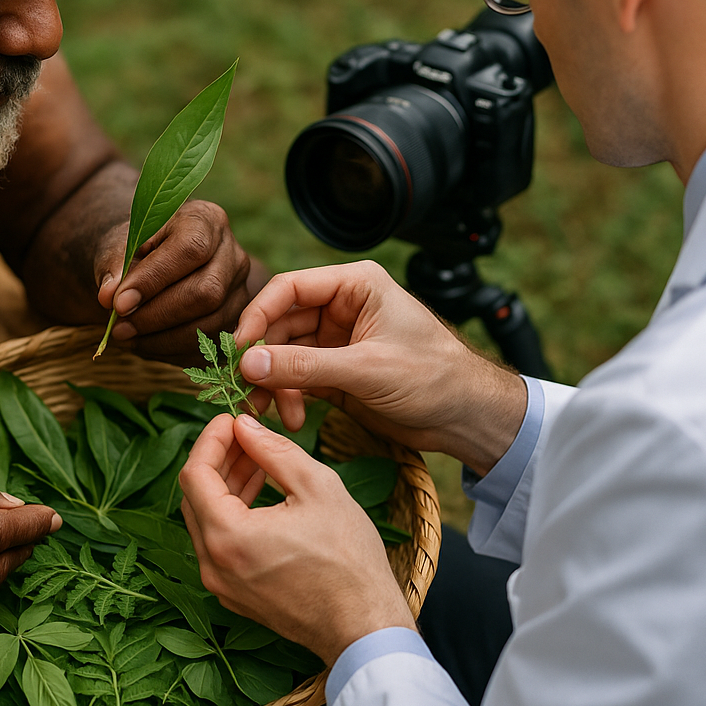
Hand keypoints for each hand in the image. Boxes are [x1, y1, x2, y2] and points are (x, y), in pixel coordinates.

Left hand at [96, 199, 265, 360]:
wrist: (150, 264)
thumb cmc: (136, 251)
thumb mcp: (118, 246)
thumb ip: (114, 265)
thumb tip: (110, 297)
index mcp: (206, 221)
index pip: (190, 249)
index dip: (154, 280)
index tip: (118, 303)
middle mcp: (233, 254)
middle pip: (206, 291)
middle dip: (157, 315)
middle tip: (120, 327)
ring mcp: (239, 291)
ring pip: (210, 324)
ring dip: (162, 339)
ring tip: (126, 337)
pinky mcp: (235, 322)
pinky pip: (210, 346)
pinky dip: (172, 352)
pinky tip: (145, 344)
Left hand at [180, 413, 413, 665]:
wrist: (365, 627)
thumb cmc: (348, 558)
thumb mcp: (316, 486)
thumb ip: (273, 450)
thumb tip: (243, 425)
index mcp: (227, 537)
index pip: (194, 473)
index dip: (210, 439)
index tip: (231, 418)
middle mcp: (213, 565)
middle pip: (194, 497)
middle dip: (216, 459)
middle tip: (244, 434)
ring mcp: (222, 585)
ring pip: (205, 520)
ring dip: (224, 485)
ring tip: (255, 458)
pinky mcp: (235, 595)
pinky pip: (219, 544)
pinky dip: (231, 513)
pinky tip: (258, 492)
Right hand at [233, 261, 526, 474]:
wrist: (467, 417)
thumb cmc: (434, 378)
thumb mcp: (366, 370)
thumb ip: (305, 366)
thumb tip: (248, 363)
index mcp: (355, 286)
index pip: (290, 288)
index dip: (258, 314)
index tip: (238, 348)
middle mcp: (342, 307)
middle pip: (280, 323)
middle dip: (263, 358)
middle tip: (245, 389)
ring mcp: (337, 340)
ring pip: (284, 354)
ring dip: (273, 383)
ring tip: (269, 412)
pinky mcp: (336, 371)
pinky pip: (296, 378)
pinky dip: (288, 397)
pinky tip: (293, 419)